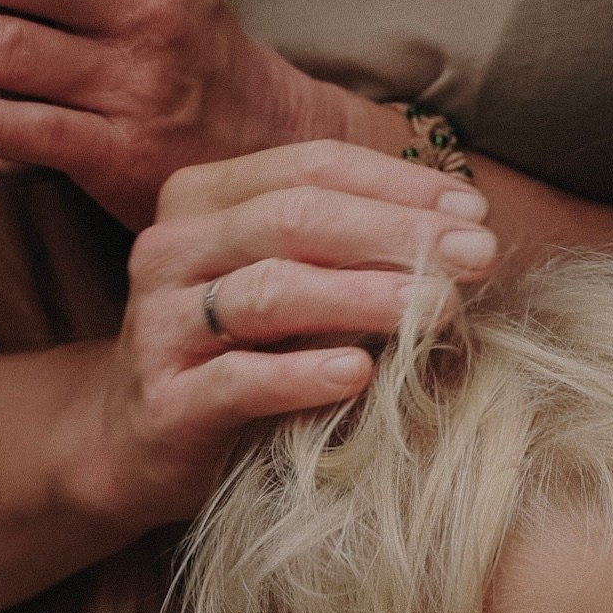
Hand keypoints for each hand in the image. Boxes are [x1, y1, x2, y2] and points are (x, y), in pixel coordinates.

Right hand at [55, 140, 497, 539]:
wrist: (135, 444)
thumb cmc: (232, 355)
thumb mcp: (282, 284)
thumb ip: (344, 250)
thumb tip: (465, 229)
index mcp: (203, 198)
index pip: (310, 167)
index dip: (398, 183)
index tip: (474, 209)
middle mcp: (172, 248)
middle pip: (296, 219)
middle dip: (397, 233)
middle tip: (478, 256)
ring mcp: (161, 325)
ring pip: (270, 292)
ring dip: (364, 296)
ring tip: (439, 308)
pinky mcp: (166, 403)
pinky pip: (239, 380)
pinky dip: (303, 375)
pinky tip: (359, 375)